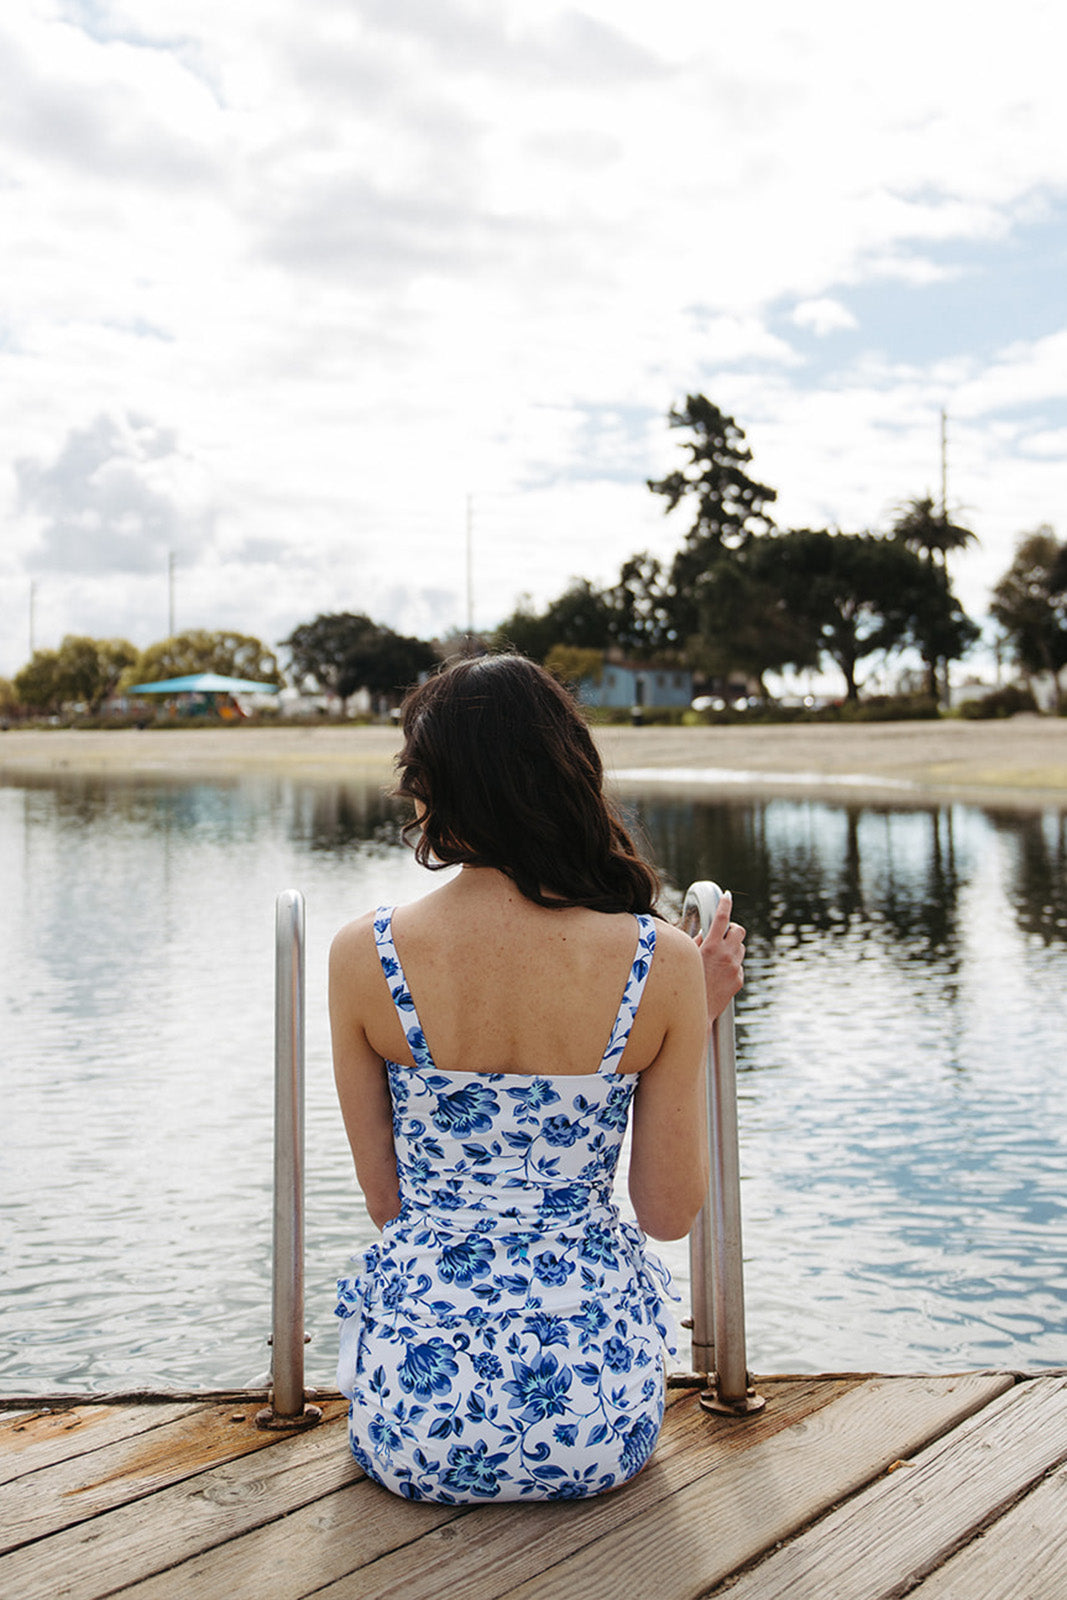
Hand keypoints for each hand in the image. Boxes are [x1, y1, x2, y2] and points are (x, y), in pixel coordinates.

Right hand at [693, 890, 744, 1021]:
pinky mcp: (739, 979)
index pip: (721, 918)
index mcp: (711, 946)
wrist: (695, 1010)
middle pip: (739, 931)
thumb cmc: (685, 982)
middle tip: (723, 935)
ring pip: (740, 948)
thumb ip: (697, 942)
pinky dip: (731, 966)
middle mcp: (726, 955)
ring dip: (732, 948)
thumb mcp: (688, 957)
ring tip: (718, 958)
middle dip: (732, 929)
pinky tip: (719, 975)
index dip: (725, 904)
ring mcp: (734, 968)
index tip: (727, 896)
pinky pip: (738, 966)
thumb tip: (706, 934)